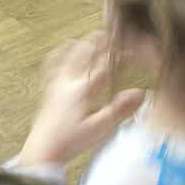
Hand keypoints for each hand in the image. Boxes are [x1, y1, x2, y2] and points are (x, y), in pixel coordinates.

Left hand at [18, 34, 144, 169]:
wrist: (43, 149)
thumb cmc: (70, 141)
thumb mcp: (100, 127)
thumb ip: (120, 109)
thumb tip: (141, 93)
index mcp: (83, 89)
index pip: (105, 66)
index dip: (121, 56)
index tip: (134, 49)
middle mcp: (68, 81)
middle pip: (85, 52)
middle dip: (100, 42)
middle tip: (113, 35)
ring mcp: (56, 84)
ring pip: (68, 55)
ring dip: (82, 45)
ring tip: (92, 38)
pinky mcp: (49, 90)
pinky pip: (52, 65)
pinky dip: (60, 54)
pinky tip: (62, 51)